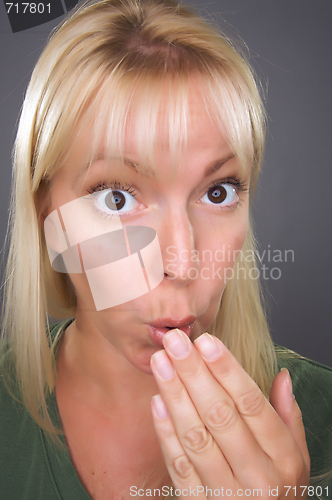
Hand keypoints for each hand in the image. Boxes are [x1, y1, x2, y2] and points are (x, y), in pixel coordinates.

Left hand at [150, 330, 309, 498]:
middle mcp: (256, 476)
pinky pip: (178, 467)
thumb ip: (287, 416)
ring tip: (160, 362)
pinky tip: (156, 402)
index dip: (227, 370)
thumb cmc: (280, 491)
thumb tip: (282, 376)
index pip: (251, 404)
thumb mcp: (297, 457)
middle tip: (175, 341)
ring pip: (195, 437)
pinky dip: (165, 433)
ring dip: (174, 395)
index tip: (206, 341)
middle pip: (220, 415)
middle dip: (194, 373)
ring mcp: (226, 494)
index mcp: (282, 457)